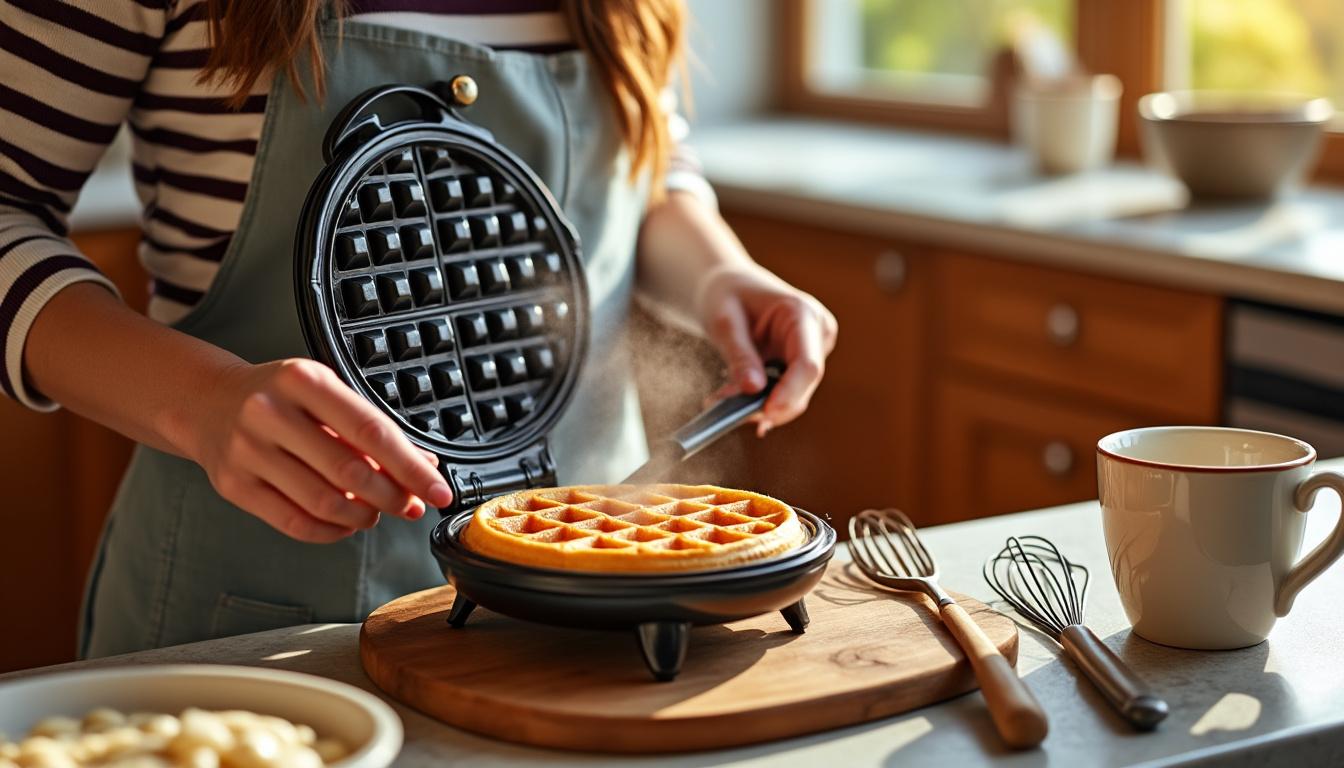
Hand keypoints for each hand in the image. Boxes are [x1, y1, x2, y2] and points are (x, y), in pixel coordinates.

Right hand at [190, 359, 453, 542]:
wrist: (207, 401)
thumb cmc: (278, 397)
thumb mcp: (326, 394)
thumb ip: (373, 429)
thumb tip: (423, 466)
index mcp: (303, 380)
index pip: (371, 430)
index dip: (411, 467)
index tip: (438, 490)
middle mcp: (270, 412)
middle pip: (349, 470)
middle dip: (392, 496)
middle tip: (411, 506)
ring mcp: (247, 451)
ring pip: (323, 501)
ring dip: (363, 516)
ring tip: (376, 513)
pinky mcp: (234, 486)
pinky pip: (294, 523)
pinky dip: (331, 531)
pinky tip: (346, 523)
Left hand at [696, 265, 837, 433]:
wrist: (729, 285)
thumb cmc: (726, 294)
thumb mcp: (724, 321)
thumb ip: (739, 355)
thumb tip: (753, 390)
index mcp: (803, 314)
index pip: (807, 364)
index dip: (790, 394)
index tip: (765, 415)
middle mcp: (817, 332)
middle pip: (803, 385)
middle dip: (768, 405)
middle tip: (726, 410)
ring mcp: (814, 349)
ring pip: (794, 394)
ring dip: (760, 404)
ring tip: (721, 400)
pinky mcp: (802, 362)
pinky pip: (785, 391)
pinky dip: (760, 398)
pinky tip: (734, 397)